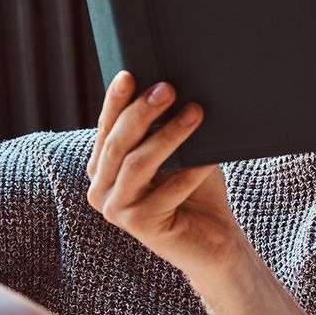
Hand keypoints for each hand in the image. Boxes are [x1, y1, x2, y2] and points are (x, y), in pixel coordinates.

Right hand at [86, 71, 245, 282]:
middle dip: (142, 113)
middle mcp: (101, 189)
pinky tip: (208, 157)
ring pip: (138, 164)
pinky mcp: (141, 226)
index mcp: (103, 168)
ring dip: (169, 136)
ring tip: (195, 112)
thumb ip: (164, 129)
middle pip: (118, 144)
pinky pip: (167, 191)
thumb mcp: (177, 154)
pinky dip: (190, 171)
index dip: (116, 101)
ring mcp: (118, 210)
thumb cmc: (196, 191)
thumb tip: (170, 89)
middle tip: (167, 89)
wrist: (214, 240)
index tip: (130, 74)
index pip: (107, 128)